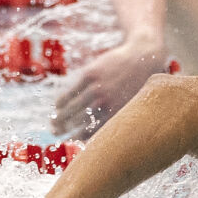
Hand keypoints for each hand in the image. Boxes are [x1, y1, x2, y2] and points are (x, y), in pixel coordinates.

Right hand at [51, 40, 169, 138]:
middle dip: (65, 129)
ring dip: (60, 117)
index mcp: (117, 114)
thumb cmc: (140, 86)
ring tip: (54, 123)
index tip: (71, 140)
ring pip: (73, 107)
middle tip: (56, 133)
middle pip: (80, 121)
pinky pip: (72, 90)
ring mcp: (97, 87)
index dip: (79, 137)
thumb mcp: (133, 107)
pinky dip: (62, 100)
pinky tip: (57, 106)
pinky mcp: (90, 74)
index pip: (93, 132)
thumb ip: (119, 120)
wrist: (143, 57)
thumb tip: (108, 137)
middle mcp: (106, 102)